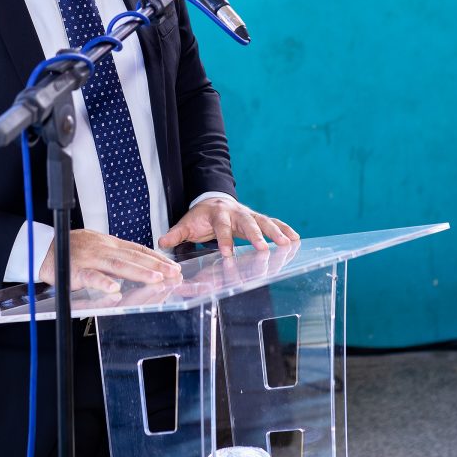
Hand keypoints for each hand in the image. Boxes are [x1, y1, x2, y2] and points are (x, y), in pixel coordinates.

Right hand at [38, 229, 182, 293]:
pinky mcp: (76, 271)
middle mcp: (104, 249)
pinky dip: (103, 282)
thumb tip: (139, 262)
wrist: (45, 248)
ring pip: (118, 265)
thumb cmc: (73, 249)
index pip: (138, 249)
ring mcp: (91, 259)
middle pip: (133, 257)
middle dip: (155, 265)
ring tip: (156, 279)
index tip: (173, 265)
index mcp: (110, 244)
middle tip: (173, 273)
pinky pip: (91, 277)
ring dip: (138, 272)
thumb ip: (117, 253)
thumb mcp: (98, 245)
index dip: (157, 257)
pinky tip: (114, 289)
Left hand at [158, 198, 299, 257]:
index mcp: (217, 213)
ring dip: (275, 232)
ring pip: (263, 221)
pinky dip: (284, 229)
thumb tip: (161, 242)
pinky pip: (273, 222)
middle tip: (264, 250)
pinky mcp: (257, 218)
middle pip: (247, 223)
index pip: (221, 227)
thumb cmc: (200, 217)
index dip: (224, 240)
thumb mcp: (186, 224)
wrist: (212, 200)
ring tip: (288, 244)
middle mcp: (235, 212)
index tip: (227, 255)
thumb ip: (176, 233)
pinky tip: (295, 238)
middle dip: (256, 236)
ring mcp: (248, 214)